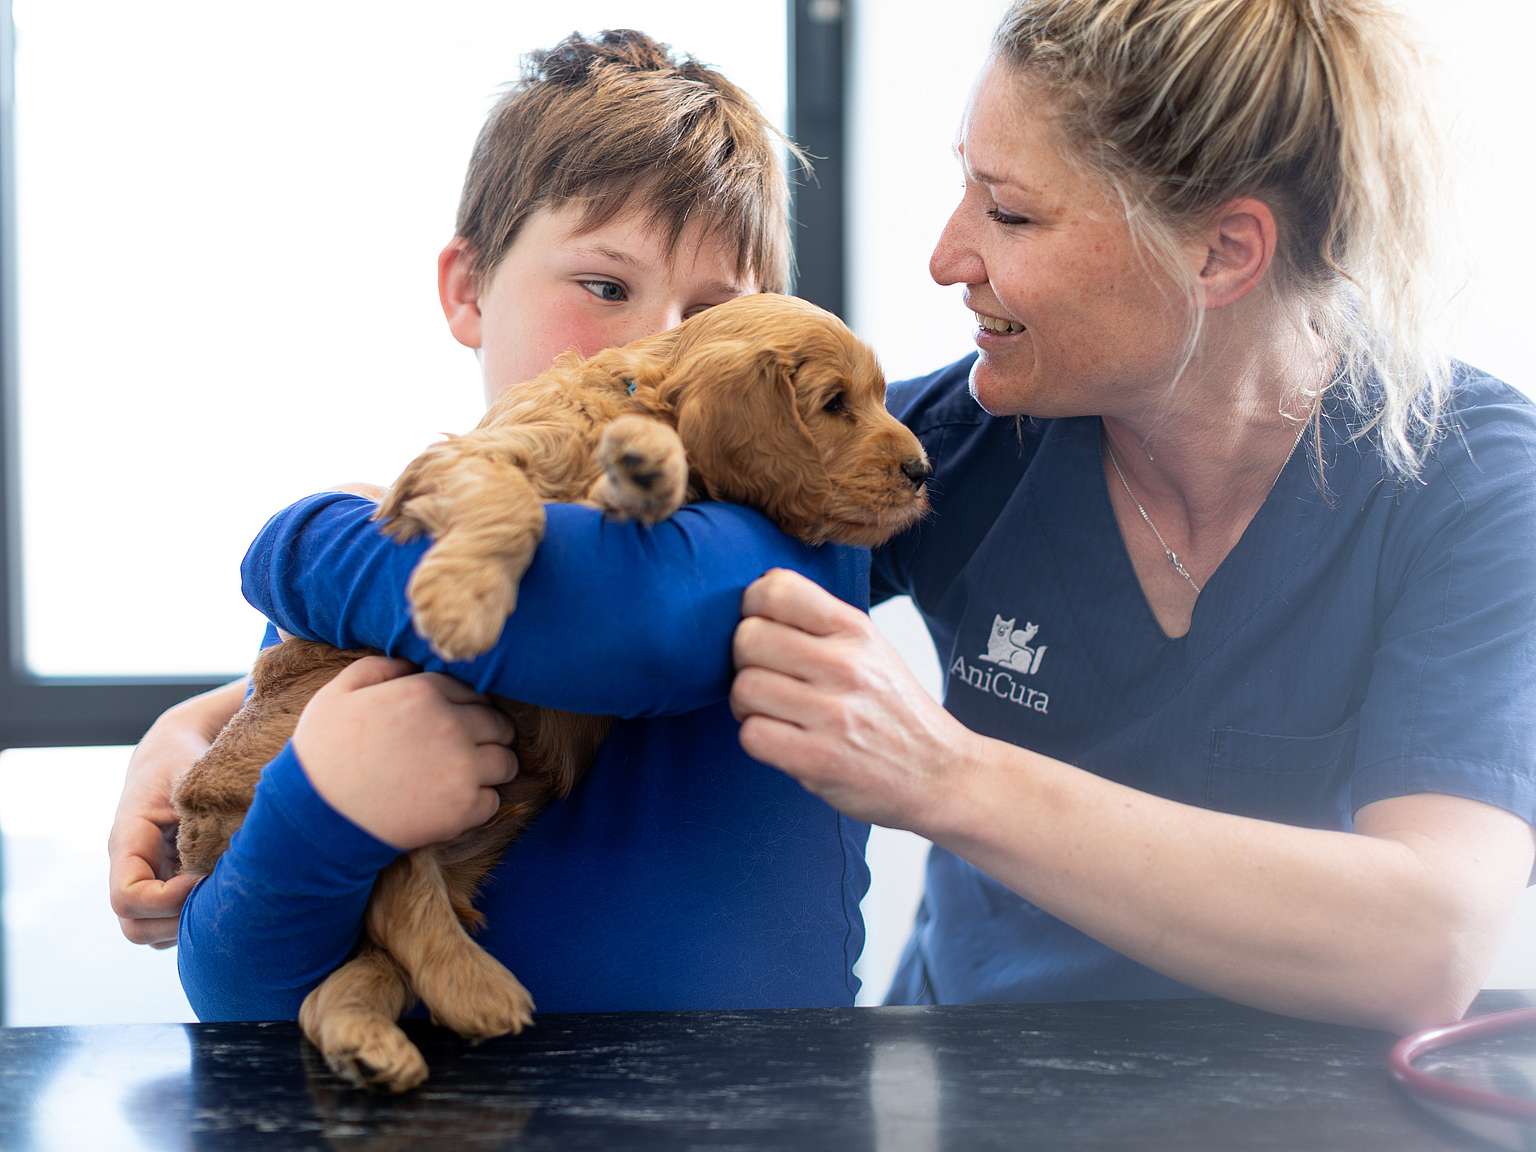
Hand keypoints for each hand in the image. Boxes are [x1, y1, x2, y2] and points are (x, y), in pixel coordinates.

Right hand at [109, 681, 243, 945]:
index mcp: (128, 843)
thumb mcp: (193, 776)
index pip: (128, 898)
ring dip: (190, 924)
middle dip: (179, 921)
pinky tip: (228, 892)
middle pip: (136, 927)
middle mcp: (131, 869)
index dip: (168, 900)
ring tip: (228, 895)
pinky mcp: (165, 884)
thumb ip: (207, 813)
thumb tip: (240, 852)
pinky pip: (172, 923)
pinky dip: (197, 918)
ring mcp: (147, 881)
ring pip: (153, 932)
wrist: (174, 750)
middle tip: (222, 897)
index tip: (203, 878)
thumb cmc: (184, 759)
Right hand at [292, 656, 517, 850]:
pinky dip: (477, 803)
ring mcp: (463, 769)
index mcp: (426, 693)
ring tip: (464, 776)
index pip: (474, 693)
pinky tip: (451, 802)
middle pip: (500, 725)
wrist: (315, 816)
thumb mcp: (339, 693)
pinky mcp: (463, 809)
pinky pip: (493, 801)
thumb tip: (412, 662)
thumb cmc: (323, 753)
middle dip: (488, 735)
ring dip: (490, 768)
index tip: (454, 722)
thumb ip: (380, 667)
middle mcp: (453, 726)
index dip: (466, 708)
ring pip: (506, 762)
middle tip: (465, 750)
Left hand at [729, 568, 980, 830]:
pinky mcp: (819, 761)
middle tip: (764, 676)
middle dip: (744, 660)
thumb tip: (755, 600)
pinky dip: (757, 738)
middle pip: (748, 639)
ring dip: (746, 704)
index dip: (753, 607)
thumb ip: (820, 624)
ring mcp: (833, 715)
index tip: (761, 626)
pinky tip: (780, 739)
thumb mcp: (872, 649)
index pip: (776, 590)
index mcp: (856, 630)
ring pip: (744, 688)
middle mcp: (846, 666)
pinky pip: (751, 735)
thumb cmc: (895, 709)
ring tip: (771, 711)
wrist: (940, 773)